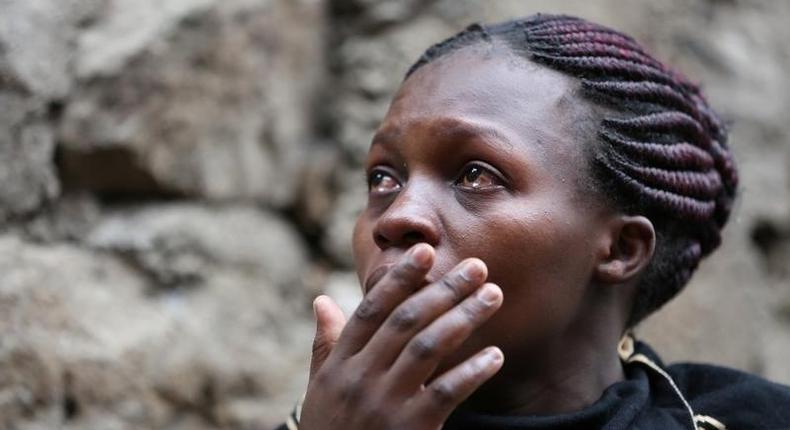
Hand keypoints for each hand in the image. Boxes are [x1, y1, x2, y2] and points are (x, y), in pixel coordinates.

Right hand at [299, 243, 503, 429]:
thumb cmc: (330, 429)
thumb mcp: (320, 387)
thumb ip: (325, 343)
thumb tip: (322, 300)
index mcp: (340, 363)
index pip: (373, 309)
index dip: (400, 278)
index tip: (426, 250)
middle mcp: (360, 377)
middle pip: (407, 321)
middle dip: (444, 289)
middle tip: (477, 266)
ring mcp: (384, 404)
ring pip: (429, 348)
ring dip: (465, 317)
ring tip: (492, 296)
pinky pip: (446, 394)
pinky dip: (472, 372)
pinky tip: (495, 355)